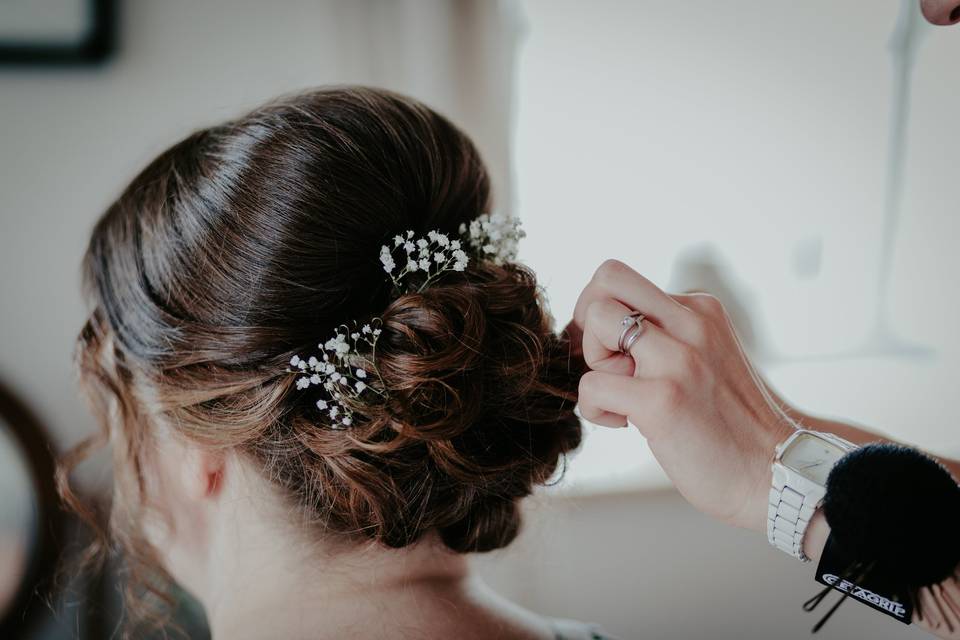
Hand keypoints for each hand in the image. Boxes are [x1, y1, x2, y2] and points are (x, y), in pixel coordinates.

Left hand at [572, 259, 795, 531]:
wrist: (775, 473)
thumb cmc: (732, 423)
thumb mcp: (706, 355)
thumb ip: (667, 333)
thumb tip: (602, 327)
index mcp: (701, 310)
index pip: (623, 281)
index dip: (603, 313)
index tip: (615, 351)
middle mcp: (692, 323)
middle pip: (607, 277)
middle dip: (589, 319)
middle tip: (609, 363)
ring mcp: (678, 359)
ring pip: (595, 319)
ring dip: (595, 362)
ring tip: (624, 394)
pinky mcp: (661, 400)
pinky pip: (592, 383)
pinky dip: (595, 408)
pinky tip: (627, 424)